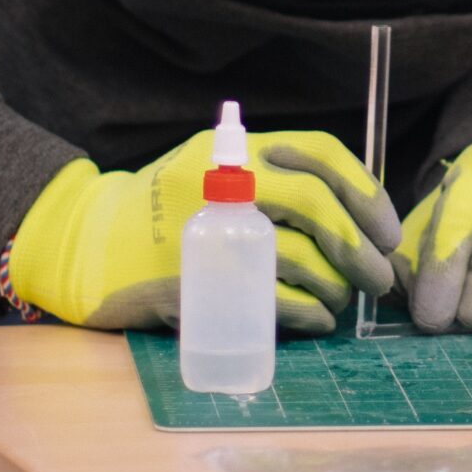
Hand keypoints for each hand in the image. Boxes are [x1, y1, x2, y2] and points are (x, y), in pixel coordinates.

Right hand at [8, 128, 400, 333]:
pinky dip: (308, 314)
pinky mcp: (194, 283)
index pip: (319, 153)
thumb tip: (354, 213)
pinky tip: (318, 320)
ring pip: (300, 257)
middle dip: (360, 244)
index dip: (365, 190)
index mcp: (234, 151)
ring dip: (338, 284)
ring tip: (344, 300)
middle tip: (379, 275)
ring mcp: (207, 233)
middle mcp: (223, 182)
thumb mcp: (211, 174)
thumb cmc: (161, 213)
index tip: (387, 228)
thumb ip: (270, 180)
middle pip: (317, 205)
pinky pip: (271, 301)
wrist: (84, 245)